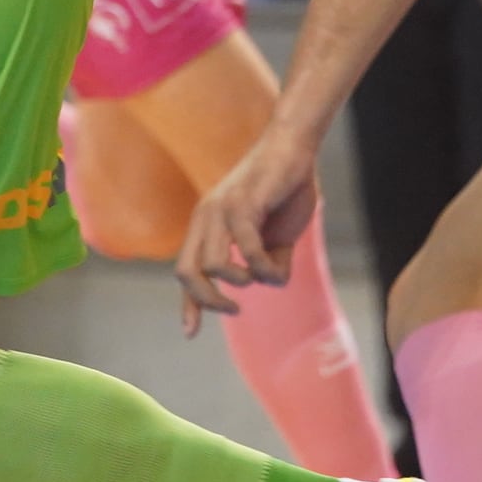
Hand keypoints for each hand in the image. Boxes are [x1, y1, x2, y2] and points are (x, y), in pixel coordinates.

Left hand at [176, 131, 318, 328]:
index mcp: (207, 226)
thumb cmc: (285, 190)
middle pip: (187, 273)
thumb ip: (266, 261)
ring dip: (241, 281)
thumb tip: (269, 282)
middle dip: (208, 301)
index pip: (186, 270)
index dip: (189, 304)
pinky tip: (275, 262)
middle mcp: (206, 218)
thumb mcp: (274, 236)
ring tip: (262, 272)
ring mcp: (220, 210)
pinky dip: (261, 266)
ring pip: (212, 265)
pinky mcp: (242, 204)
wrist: (294, 148)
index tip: (190, 333)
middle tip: (235, 309)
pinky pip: (245, 249)